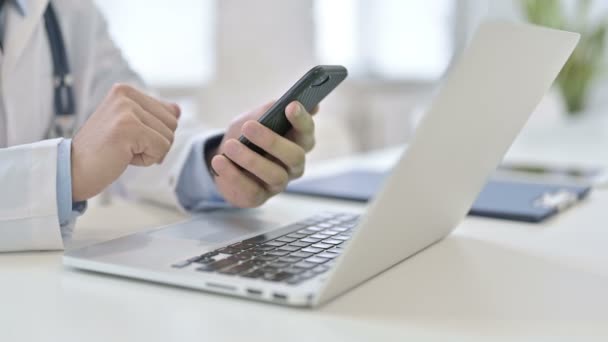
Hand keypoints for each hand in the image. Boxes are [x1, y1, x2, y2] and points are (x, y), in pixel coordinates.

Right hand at [71, 84, 179, 201]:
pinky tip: (123, 157)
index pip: (169, 113)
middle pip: (172, 124)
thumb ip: (154, 117)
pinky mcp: (128, 128)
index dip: (155, 134)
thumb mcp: (130, 128)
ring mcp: (126, 110)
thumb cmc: (102, 151)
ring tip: (122, 151)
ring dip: (149, 153)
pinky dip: (146, 160)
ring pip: (168, 138)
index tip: (128, 138)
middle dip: (155, 143)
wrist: (72, 170)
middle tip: (125, 147)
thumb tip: (178, 110)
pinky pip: (161, 149)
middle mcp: (125, 95)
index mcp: (125, 91)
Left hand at [209, 101, 316, 207]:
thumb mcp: (255, 117)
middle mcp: (294, 165)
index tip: (291, 106)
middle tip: (249, 127)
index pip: (307, 131)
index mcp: (297, 141)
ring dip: (250, 160)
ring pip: (275, 175)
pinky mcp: (259, 197)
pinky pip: (251, 191)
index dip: (302, 120)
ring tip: (230, 146)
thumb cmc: (246, 135)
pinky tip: (220, 162)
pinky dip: (233, 176)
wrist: (223, 158)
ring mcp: (278, 183)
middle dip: (272, 141)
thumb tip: (291, 100)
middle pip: (295, 156)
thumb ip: (270, 109)